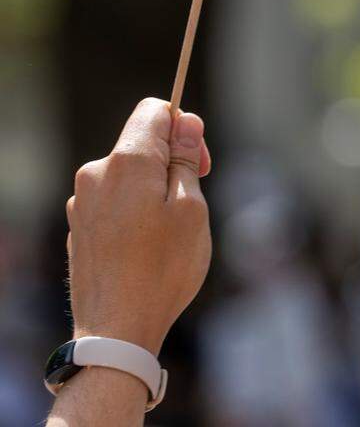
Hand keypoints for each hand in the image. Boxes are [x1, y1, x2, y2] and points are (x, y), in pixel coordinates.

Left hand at [66, 98, 212, 355]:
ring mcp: (83, 202)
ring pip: (129, 176)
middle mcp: (96, 174)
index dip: (185, 127)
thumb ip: (185, 159)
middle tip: (193, 204)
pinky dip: (135, 213)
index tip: (200, 163)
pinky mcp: (79, 227)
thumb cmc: (163, 269)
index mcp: (126, 162)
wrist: (116, 329)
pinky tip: (146, 248)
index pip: (154, 111)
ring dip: (153, 191)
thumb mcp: (190, 208)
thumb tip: (186, 121)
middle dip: (172, 162)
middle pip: (142, 143)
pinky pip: (114, 202)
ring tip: (169, 234)